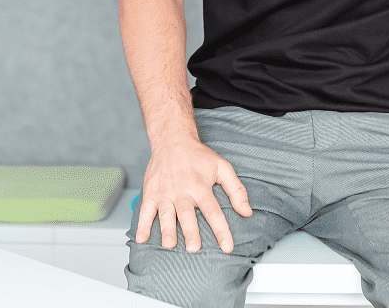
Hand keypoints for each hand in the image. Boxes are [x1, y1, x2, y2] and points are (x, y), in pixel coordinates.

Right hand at [135, 137, 251, 253]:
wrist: (172, 140)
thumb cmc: (199, 156)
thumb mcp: (222, 168)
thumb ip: (236, 190)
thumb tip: (247, 212)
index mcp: (200, 186)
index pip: (213, 211)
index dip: (221, 230)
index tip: (227, 247)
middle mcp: (181, 191)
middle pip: (187, 214)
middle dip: (190, 232)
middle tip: (194, 248)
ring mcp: (164, 193)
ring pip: (166, 214)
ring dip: (167, 230)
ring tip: (169, 245)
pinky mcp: (151, 193)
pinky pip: (145, 211)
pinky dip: (142, 225)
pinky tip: (141, 239)